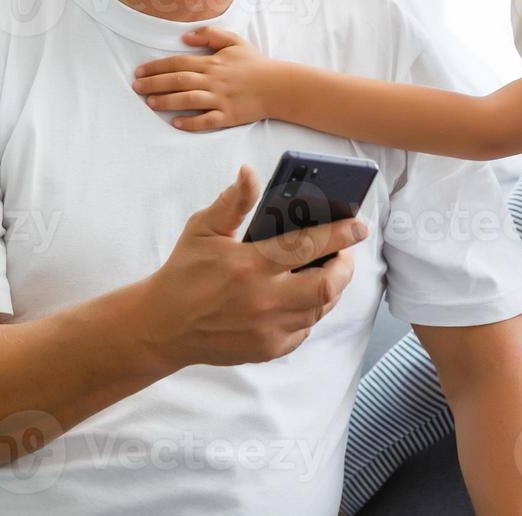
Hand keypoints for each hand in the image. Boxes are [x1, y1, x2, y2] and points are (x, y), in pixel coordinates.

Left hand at [132, 27, 282, 131]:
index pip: (179, 63)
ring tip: (150, 103)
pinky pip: (207, 120)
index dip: (157, 67)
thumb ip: (210, 36)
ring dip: (168, 101)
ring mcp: (220, 99)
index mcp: (212, 62)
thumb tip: (185, 37)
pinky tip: (176, 123)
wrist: (278, 86)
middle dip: (155, 83)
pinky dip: (191, 122)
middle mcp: (213, 80)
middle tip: (135, 87)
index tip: (140, 71)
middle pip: (179, 80)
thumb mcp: (235, 42)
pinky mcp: (228, 116)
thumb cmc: (255, 64)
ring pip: (189, 99)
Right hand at [141, 165, 366, 367]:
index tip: (359, 224)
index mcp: (248, 265)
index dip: (340, 233)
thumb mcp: (204, 230)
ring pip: (320, 309)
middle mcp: (263, 300)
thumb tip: (250, 172)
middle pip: (327, 285)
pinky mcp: (268, 349)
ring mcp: (267, 329)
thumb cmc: (184, 272)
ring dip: (331, 288)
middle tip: (344, 251)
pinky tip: (304, 296)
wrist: (162, 326)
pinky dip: (311, 311)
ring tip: (328, 269)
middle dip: (345, 266)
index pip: (308, 245)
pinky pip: (304, 330)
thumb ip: (233, 202)